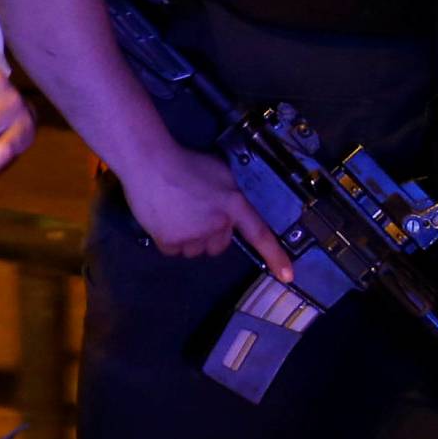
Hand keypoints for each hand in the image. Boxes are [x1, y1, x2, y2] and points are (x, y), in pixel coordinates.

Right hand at [123, 146, 293, 278]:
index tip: (288, 277)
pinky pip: (175, 251)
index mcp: (234, 204)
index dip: (275, 256)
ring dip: (190, 239)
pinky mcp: (171, 242)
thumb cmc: (186, 162)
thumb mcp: (221, 173)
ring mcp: (194, 235)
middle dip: (210, 235)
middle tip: (195, 212)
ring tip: (177, 213)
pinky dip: (170, 240)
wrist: (150, 162)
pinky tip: (164, 219)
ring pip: (196, 251)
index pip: (260, 234)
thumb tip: (234, 211)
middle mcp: (218, 224)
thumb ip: (232, 195)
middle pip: (219, 246)